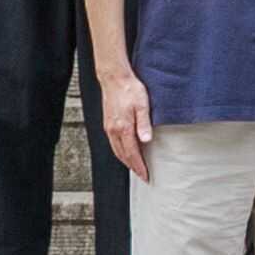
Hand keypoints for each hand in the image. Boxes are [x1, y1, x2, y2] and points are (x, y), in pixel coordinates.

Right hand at [101, 68, 155, 184]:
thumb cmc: (130, 89)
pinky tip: (126, 152)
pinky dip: (120, 152)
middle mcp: (113, 130)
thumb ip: (144, 124)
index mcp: (123, 128)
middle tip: (143, 175)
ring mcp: (109, 127)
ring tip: (136, 167)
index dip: (139, 166)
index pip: (132, 153)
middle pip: (123, 155)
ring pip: (116, 150)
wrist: (114, 78)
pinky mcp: (108, 123)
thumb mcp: (143, 105)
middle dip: (133, 167)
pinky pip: (113, 143)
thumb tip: (146, 140)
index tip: (146, 175)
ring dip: (126, 160)